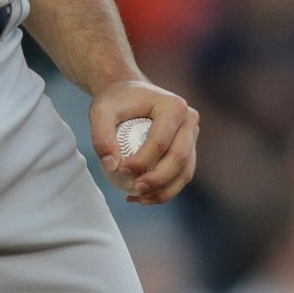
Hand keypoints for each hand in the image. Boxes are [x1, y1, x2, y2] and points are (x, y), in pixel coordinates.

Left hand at [89, 78, 198, 205]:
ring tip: (139, 199)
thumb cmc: (115, 100)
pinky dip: (165, 190)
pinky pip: (181, 174)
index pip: (161, 141)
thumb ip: (101, 137)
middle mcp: (190, 120)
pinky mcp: (189, 149)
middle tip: (134, 189)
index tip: (121, 171)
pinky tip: (142, 198)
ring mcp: (192, 135)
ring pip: (185, 171)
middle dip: (157, 180)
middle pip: (179, 158)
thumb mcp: (101, 112)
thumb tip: (112, 166)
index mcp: (174, 106)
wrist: (128, 93)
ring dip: (164, 191)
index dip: (143, 161)